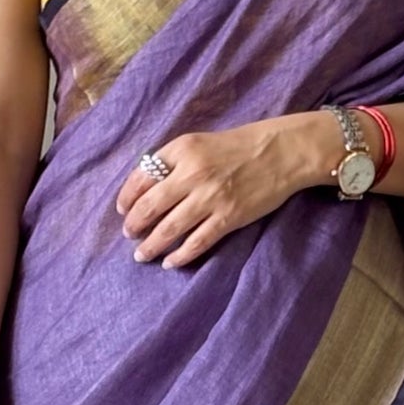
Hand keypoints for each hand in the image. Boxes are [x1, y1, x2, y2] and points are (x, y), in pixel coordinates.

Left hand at [115, 114, 336, 268]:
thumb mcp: (200, 142)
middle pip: (150, 206)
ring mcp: (210, 198)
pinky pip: (197, 242)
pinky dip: (180, 255)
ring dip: (151, 245)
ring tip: (142, 255)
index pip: (141, 177)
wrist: (281, 152)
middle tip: (128, 235)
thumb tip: (146, 188)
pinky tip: (170, 262)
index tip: (122, 210)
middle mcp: (191, 173)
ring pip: (169, 228)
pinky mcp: (228, 217)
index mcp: (181, 150)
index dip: (127, 197)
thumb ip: (174, 161)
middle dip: (134, 225)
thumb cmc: (239, 146)